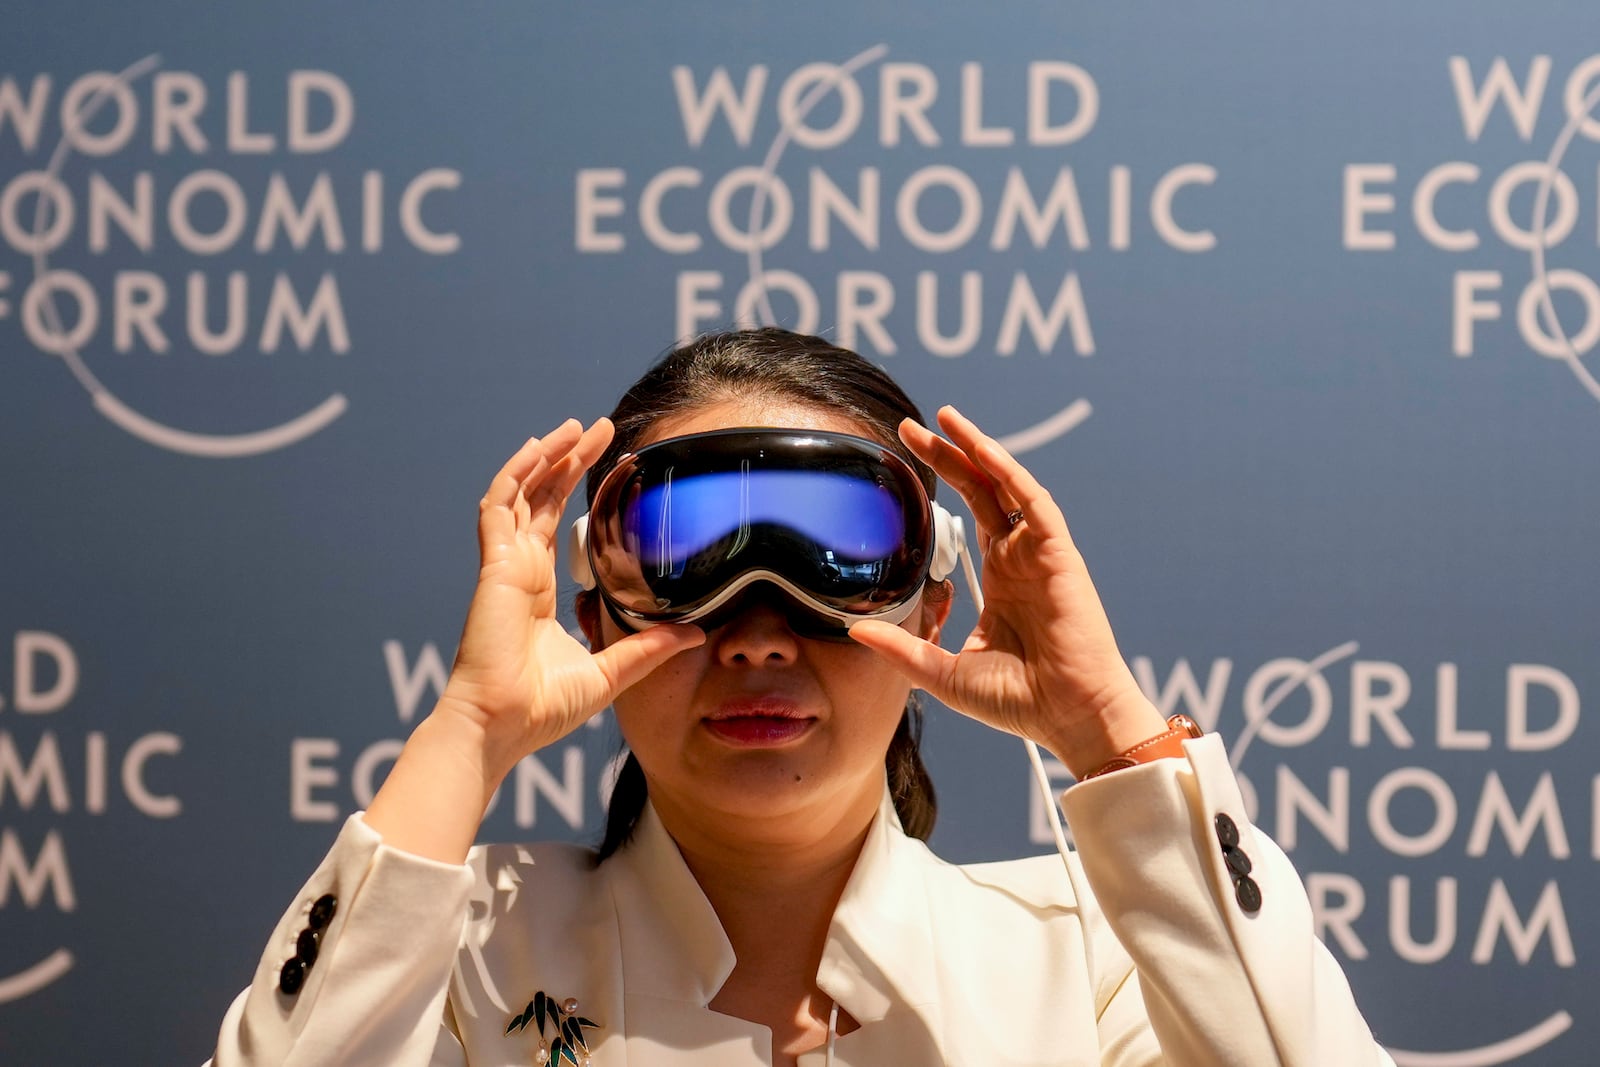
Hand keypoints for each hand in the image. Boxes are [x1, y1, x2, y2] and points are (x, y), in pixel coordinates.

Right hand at [437, 418, 705, 777]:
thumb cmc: (541, 708)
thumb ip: (649, 647)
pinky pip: (500, 506)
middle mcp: (520, 569)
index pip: (556, 525)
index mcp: (539, 590)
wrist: (502, 724)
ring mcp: (505, 565)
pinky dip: (516, 473)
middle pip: (542, 498)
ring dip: (547, 456)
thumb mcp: (611, 670)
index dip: (577, 492)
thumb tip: (694, 631)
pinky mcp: (495, 566)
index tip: (611, 468)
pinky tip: (539, 447)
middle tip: (599, 429)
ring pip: (521, 492)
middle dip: (568, 460)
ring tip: (576, 427)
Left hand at [848, 406, 1165, 777]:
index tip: (905, 463)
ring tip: (945, 419)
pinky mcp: (1059, 557)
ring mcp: (1040, 555)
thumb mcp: (944, 671)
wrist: (1071, 718)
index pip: (968, 516)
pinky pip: (1034, 504)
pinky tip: (983, 451)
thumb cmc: (1020, 702)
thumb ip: (903, 648)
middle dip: (949, 455)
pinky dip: (1010, 473)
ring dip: (977, 450)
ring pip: (1008, 486)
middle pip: (982, 490)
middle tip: (910, 427)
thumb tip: (854, 630)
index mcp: (999, 580)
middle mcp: (1020, 560)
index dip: (940, 485)